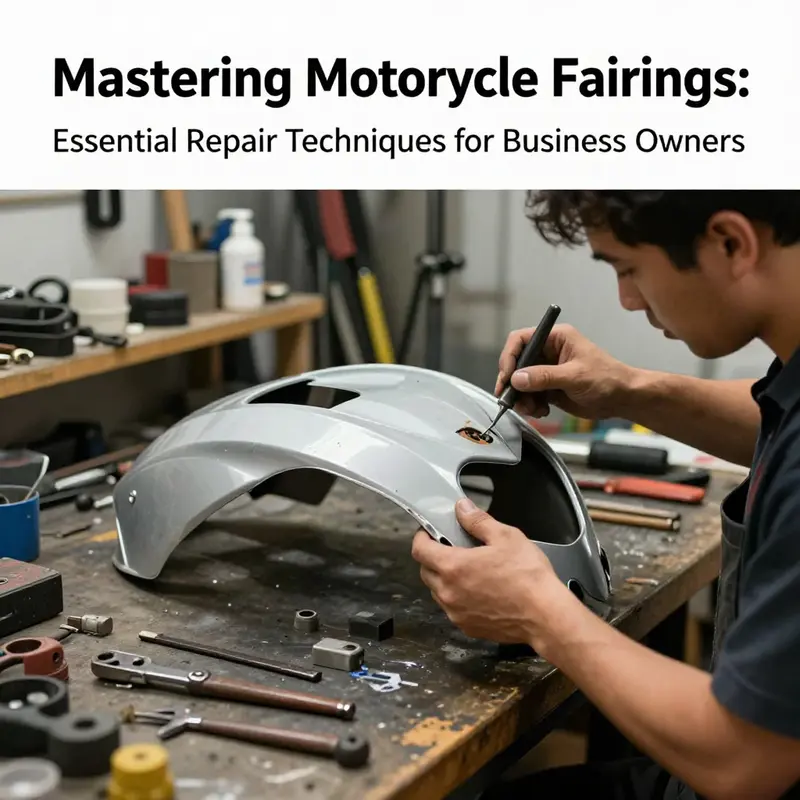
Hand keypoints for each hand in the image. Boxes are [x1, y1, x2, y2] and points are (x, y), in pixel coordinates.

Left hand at [411, 498, 576, 646]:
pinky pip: (453, 609)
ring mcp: (456, 612)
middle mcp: (449, 592)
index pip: (419, 549)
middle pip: (425, 570)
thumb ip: (478, 521)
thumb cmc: (528, 578)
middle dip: (434, 557)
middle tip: (452, 548)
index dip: (423, 537)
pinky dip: (458, 598)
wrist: (546, 616)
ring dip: (445, 579)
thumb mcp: (505, 536)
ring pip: (438, 591)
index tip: (430, 532)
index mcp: (453, 566)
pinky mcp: (467, 627)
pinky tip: (479, 590)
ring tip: (469, 569)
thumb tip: (462, 509)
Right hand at [495, 323, 635, 419]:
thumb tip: (517, 379)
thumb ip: (544, 377)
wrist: (622, 399)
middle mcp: (548, 352)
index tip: (507, 376)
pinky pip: (529, 395)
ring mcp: (547, 370)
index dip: (509, 356)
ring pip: (520, 382)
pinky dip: (530, 405)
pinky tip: (541, 411)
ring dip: (521, 397)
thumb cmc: (607, 379)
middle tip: (511, 398)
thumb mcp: (575, 376)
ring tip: (532, 409)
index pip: (521, 340)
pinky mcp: (548, 387)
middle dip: (513, 382)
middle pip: (517, 362)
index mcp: (555, 338)